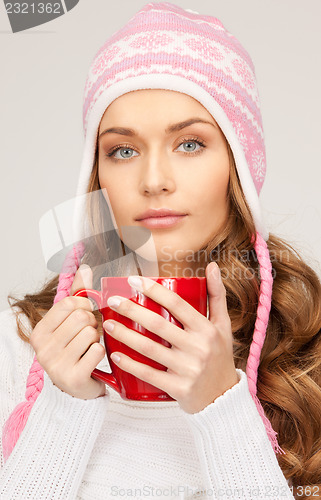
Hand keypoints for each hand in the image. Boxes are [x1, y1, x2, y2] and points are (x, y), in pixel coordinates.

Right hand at [30, 265, 105, 399]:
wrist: (77, 389)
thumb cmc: (75, 350)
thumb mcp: (70, 323)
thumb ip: (77, 295)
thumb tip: (85, 268)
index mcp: (39, 332)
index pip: (68, 303)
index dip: (85, 304)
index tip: (87, 313)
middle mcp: (43, 349)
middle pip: (81, 317)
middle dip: (93, 322)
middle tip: (91, 333)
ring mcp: (56, 365)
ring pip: (90, 332)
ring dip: (97, 338)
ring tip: (91, 346)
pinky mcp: (73, 378)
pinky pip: (98, 350)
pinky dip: (101, 352)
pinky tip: (93, 359)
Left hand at [103, 262, 238, 412]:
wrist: (224, 398)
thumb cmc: (220, 357)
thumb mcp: (223, 326)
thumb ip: (217, 295)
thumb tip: (213, 266)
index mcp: (207, 329)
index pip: (177, 304)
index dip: (154, 290)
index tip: (134, 281)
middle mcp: (199, 348)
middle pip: (159, 325)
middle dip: (132, 310)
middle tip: (113, 301)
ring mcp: (189, 369)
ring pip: (150, 349)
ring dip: (126, 335)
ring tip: (108, 324)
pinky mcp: (179, 388)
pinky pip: (150, 375)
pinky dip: (131, 365)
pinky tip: (115, 356)